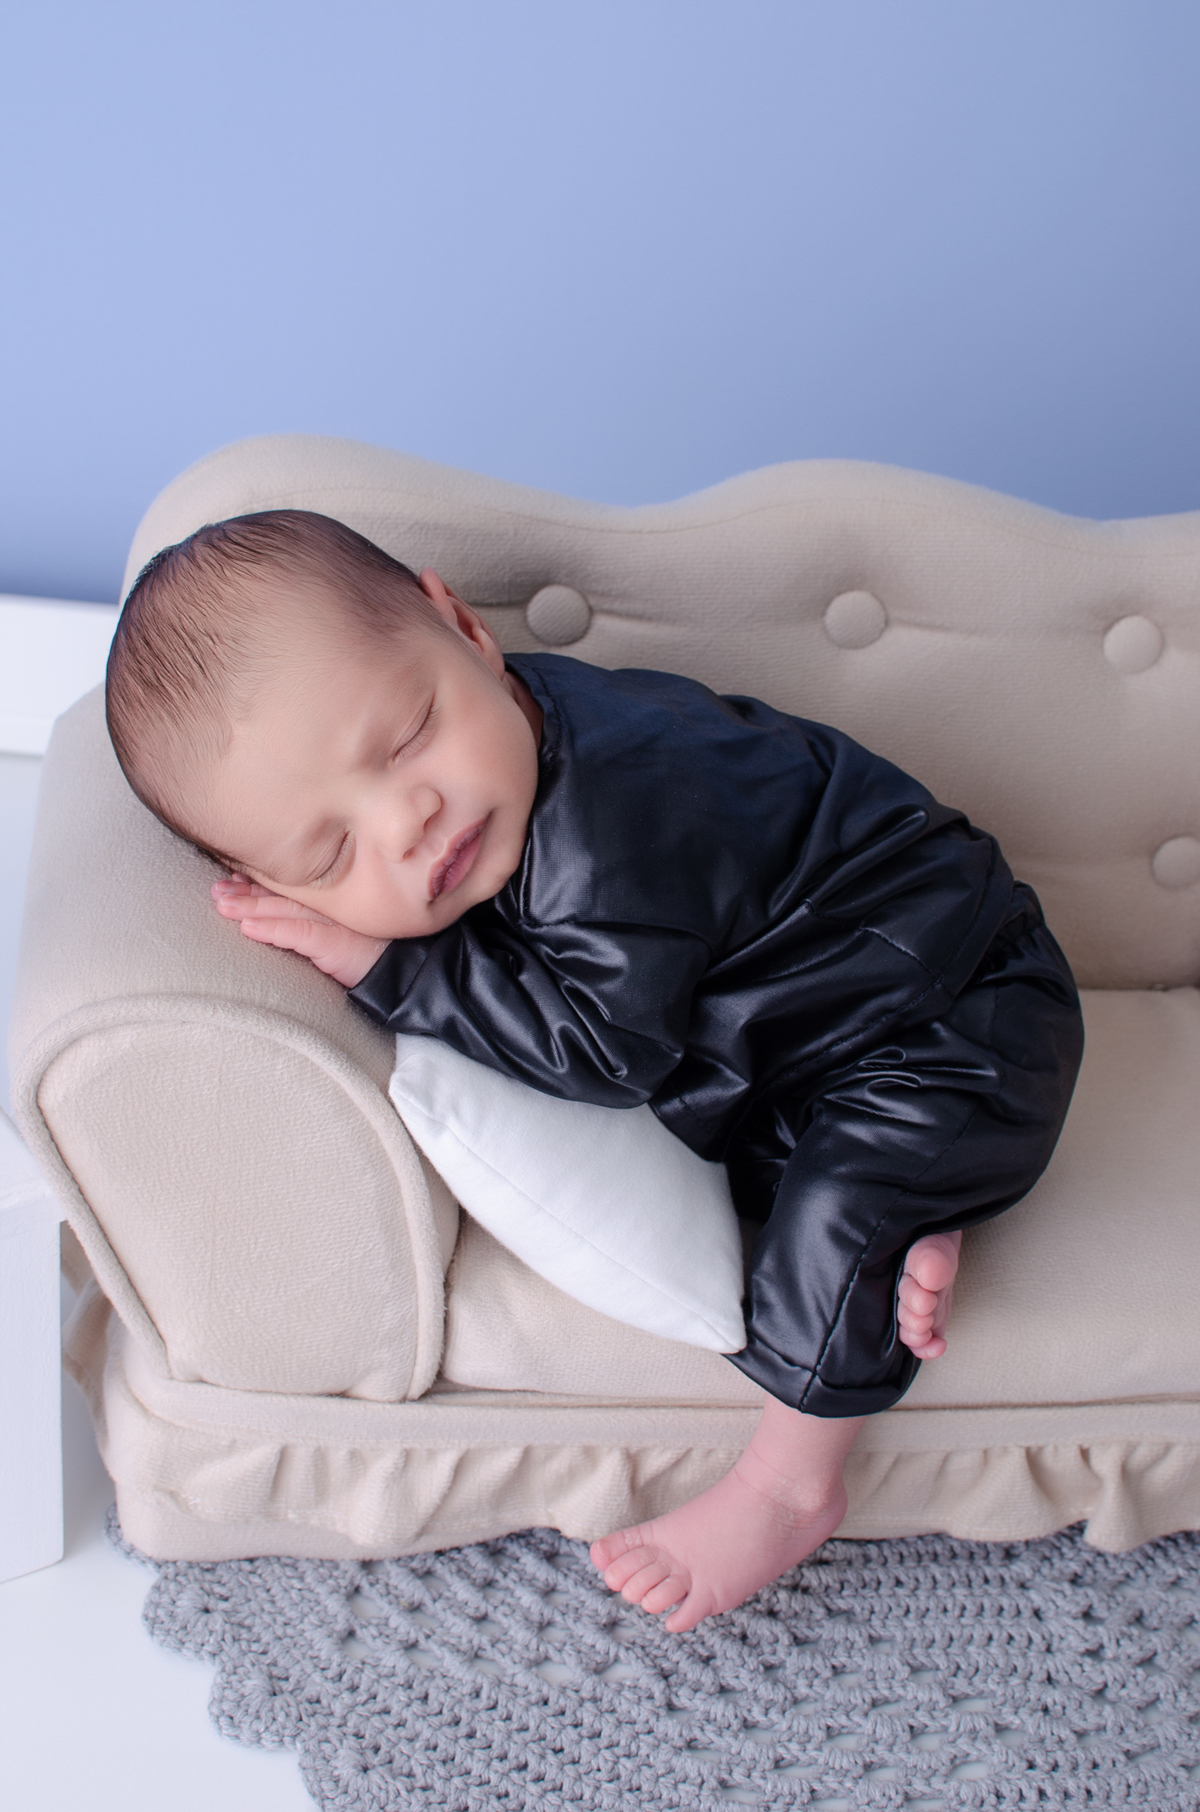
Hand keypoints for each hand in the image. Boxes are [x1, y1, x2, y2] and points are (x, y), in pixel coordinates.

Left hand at [211, 876, 386, 987]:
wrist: (406, 973)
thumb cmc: (374, 953)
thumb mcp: (341, 933)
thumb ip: (315, 923)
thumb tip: (275, 920)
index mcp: (330, 901)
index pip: (289, 887)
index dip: (260, 882)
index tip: (233, 878)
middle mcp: (330, 905)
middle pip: (282, 894)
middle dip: (246, 891)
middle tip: (217, 889)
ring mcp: (333, 921)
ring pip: (284, 909)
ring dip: (250, 906)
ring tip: (223, 905)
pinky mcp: (335, 942)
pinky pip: (298, 933)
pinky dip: (271, 929)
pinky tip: (248, 927)